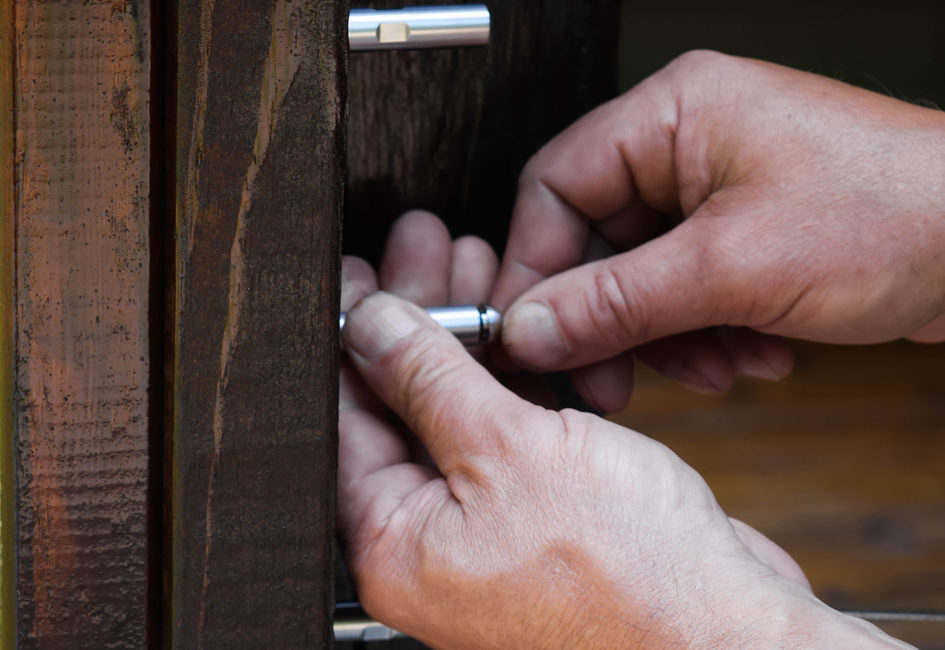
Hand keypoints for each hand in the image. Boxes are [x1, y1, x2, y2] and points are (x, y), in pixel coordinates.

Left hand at [339, 292, 906, 647]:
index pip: (347, 416)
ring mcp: (487, 532)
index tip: (363, 272)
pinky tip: (512, 326)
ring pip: (454, 413)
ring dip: (461, 337)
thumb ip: (431, 381)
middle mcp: (431, 545)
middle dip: (414, 320)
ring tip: (469, 261)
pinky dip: (506, 379)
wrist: (731, 634)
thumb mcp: (509, 451)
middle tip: (423, 247)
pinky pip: (502, 436)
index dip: (354, 333)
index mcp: (396, 544)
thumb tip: (371, 327)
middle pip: (400, 408)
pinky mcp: (538, 520)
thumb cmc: (630, 573)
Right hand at [492, 50, 944, 407]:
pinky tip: (751, 354)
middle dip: (609, 319)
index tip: (528, 334)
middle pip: (595, 240)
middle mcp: (686, 144)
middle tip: (610, 380)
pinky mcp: (744, 232)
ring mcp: (717, 190)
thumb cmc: (897, 213)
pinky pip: (687, 290)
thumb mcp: (733, 267)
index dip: (533, 267)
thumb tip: (530, 327)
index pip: (554, 186)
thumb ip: (616, 300)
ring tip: (714, 368)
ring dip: (668, 337)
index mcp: (671, 114)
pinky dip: (708, 334)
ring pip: (640, 277)